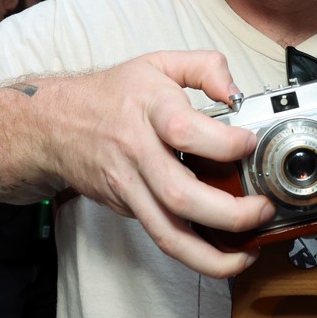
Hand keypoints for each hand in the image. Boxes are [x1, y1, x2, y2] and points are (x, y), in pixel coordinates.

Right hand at [38, 51, 273, 277]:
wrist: (55, 124)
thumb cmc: (112, 95)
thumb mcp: (159, 63)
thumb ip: (205, 67)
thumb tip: (235, 92)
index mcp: (149, 109)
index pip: (184, 130)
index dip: (223, 142)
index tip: (250, 143)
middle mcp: (137, 152)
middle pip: (180, 194)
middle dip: (228, 212)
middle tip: (261, 209)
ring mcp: (130, 186)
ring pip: (167, 233)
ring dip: (212, 254)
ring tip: (247, 253)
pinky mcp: (127, 208)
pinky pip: (162, 236)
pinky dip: (195, 253)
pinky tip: (223, 252)